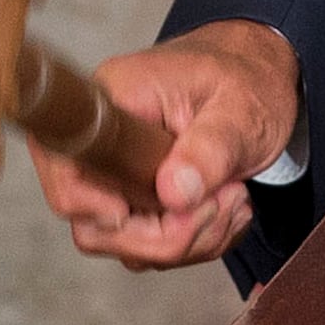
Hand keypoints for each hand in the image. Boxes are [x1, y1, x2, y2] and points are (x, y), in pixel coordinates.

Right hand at [29, 19, 296, 270]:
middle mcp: (101, 146)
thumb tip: (173, 193)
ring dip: (191, 240)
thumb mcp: (242, 110)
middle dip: (168, 234)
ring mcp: (116, 179)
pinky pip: (151, 247)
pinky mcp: (137, 202)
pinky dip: (197, 240)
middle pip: (94, 227)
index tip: (155, 208)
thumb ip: (211, 149)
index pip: (65, 169)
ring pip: (127, 245)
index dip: (94, 206)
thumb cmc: (247, 79)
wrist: (260, 77)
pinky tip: (229, 208)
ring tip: (236, 197)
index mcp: (111, 105)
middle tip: (227, 199)